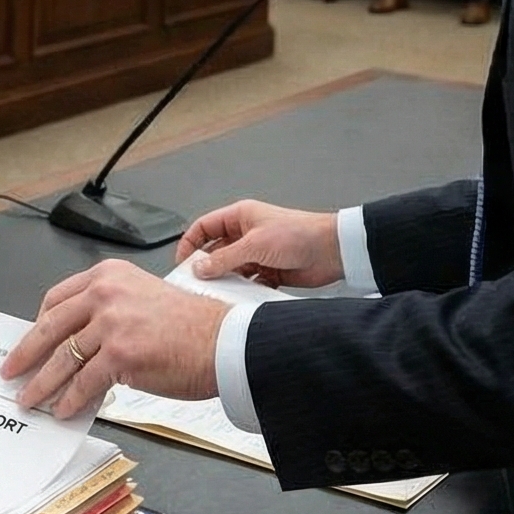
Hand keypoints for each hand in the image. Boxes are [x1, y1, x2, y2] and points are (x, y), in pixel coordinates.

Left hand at [1, 261, 226, 419]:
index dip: (37, 324)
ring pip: (63, 358)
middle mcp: (106, 293)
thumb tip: (78, 344)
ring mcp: (111, 322)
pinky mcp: (120, 353)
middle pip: (50, 326)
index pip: (57, 298)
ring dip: (42, 383)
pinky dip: (70, 399)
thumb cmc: (193, 326)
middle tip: (11, 370)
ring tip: (31, 398)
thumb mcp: (143, 299)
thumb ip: (108, 312)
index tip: (28, 340)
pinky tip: (64, 409)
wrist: (225, 343)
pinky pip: (84, 381)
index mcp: (109, 275)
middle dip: (25, 354)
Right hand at [174, 199, 345, 288]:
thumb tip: (200, 268)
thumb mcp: (254, 245)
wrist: (332, 251)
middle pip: (215, 251)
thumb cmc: (298, 234)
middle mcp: (247, 234)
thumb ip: (224, 258)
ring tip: (219, 292)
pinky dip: (244, 290)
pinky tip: (242, 297)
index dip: (190, 243)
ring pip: (231, 269)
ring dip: (226, 280)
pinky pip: (248, 282)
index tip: (182, 263)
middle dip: (206, 267)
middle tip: (196, 283)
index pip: (204, 227)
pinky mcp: (269, 271)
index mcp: (240, 217)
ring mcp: (257, 253)